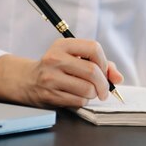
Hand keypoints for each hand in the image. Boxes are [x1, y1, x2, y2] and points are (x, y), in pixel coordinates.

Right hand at [0, 38, 123, 107]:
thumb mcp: (74, 57)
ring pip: (87, 89)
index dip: (104, 62)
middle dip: (104, 84)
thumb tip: (118, 77)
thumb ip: (100, 64)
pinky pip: (78, 101)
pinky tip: (77, 96)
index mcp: (63, 45)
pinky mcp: (49, 95)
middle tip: (104, 89)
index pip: (94, 48)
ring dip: (93, 94)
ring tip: (88, 92)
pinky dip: (83, 101)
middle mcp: (55, 59)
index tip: (104, 71)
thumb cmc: (58, 68)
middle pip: (93, 71)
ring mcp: (51, 77)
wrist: (27, 80)